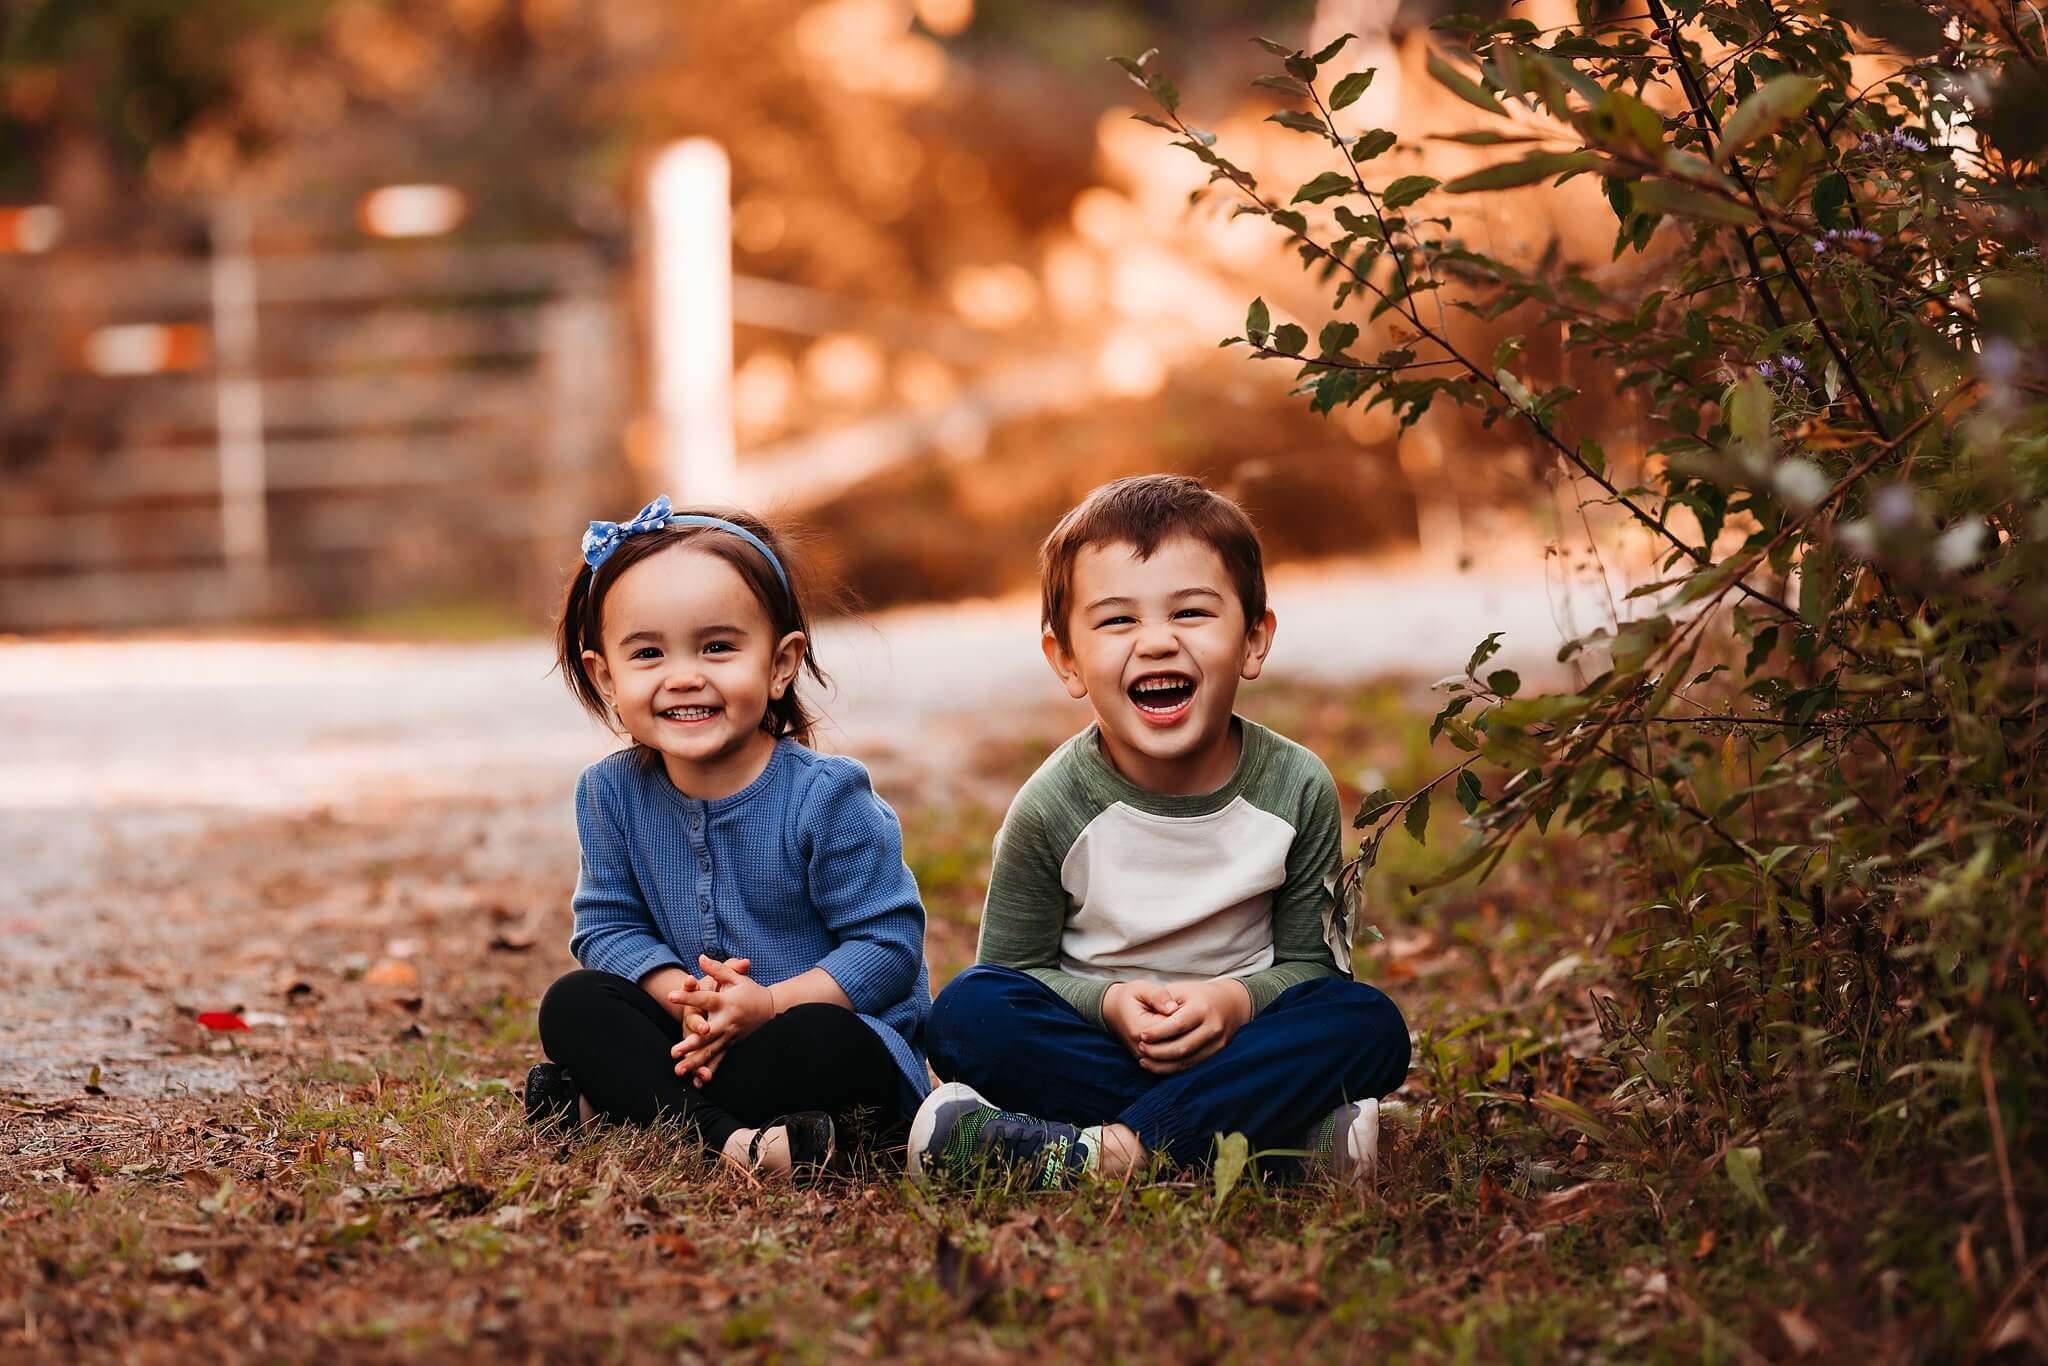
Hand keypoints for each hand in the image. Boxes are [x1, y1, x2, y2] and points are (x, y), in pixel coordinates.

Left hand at [668, 955, 774, 1085]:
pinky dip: (709, 1070)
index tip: (670, 995)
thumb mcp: (736, 978)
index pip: (704, 998)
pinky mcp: (732, 1045)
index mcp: (726, 1003)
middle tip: (674, 1051)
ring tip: (679, 1069)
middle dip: (690, 1044)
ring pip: (711, 1051)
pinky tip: (698, 1081)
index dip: (688, 996)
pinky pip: (720, 1060)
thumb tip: (700, 958)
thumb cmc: (750, 991)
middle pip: (706, 1035)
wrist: (772, 1009)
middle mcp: (727, 1022)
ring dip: (694, 1062)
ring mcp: (730, 1036)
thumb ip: (718, 969)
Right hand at [1103, 980, 1181, 1059]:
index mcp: (1140, 1029)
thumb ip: (1158, 996)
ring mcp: (1145, 1057)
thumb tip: (1173, 1008)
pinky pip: (1170, 1061)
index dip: (1182, 1017)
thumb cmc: (1130, 997)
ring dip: (1182, 1041)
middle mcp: (1142, 1048)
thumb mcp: (1142, 988)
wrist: (1113, 1010)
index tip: (1181, 1005)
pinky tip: (1177, 1033)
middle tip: (1183, 1015)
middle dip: (1185, 1031)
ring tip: (1178, 1024)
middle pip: (1176, 1045)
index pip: (1173, 1029)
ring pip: (1175, 1056)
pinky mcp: (1149, 1061)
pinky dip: (1178, 1050)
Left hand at [1123, 978, 1249, 1074]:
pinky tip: (1157, 1065)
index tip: (1142, 1036)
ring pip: (1187, 1060)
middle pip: (1182, 1047)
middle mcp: (1213, 1027)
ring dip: (1163, 1064)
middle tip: (1140, 1048)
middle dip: (1158, 1052)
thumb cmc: (1197, 995)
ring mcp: (1217, 1042)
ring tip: (1144, 1061)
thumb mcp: (1179, 989)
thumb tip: (1152, 1019)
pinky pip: (1192, 1064)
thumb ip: (1162, 1001)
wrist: (1230, 1003)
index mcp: (1203, 1008)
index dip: (1158, 1033)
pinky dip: (1173, 1067)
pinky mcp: (1216, 1052)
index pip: (1178, 1025)